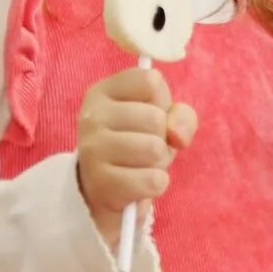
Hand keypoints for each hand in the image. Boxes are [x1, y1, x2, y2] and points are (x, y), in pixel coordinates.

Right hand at [76, 66, 194, 244]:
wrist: (105, 190)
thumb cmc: (136, 145)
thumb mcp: (162, 121)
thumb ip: (181, 116)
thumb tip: (175, 135)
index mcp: (103, 92)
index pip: (150, 81)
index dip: (161, 103)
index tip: (146, 115)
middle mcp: (91, 117)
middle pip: (155, 118)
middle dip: (161, 138)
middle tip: (144, 147)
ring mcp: (92, 150)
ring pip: (154, 149)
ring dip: (158, 162)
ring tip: (140, 164)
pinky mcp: (102, 184)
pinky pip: (153, 180)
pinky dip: (155, 184)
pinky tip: (137, 183)